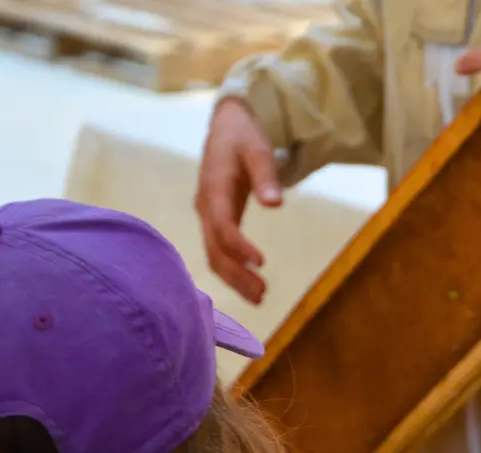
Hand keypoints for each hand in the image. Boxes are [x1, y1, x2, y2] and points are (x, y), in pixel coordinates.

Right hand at [195, 97, 282, 303]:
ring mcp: (207, 214)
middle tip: (263, 294)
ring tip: (260, 297)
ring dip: (234, 278)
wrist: (225, 126)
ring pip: (214, 254)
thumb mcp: (258, 148)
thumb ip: (266, 175)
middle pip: (215, 248)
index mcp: (214, 188)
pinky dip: (231, 268)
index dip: (239, 246)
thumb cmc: (243, 135)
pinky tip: (249, 283)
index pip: (222, 224)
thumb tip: (274, 204)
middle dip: (236, 274)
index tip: (261, 263)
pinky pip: (217, 249)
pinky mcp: (214, 219)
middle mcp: (206, 206)